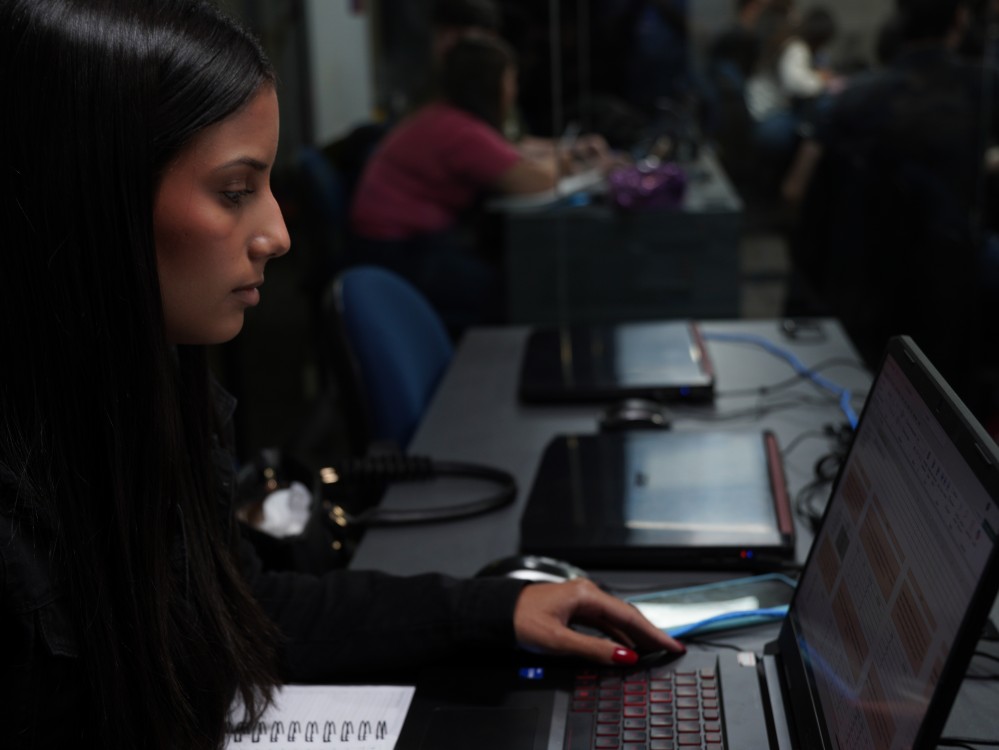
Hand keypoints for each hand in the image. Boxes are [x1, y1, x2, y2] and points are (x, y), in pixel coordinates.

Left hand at [513, 579, 684, 664]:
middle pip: (626, 615)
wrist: (496, 613)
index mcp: (586, 595)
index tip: (671, 645)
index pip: (629, 615)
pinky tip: (623, 646)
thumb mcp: (560, 640)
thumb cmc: (521, 620)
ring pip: (615, 619)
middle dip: (649, 633)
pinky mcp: (573, 609)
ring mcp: (580, 600)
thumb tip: (624, 656)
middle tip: (670, 648)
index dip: (653, 633)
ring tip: (652, 650)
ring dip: (633, 635)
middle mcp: (586, 593)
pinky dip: (616, 634)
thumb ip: (594, 649)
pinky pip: (602, 622)